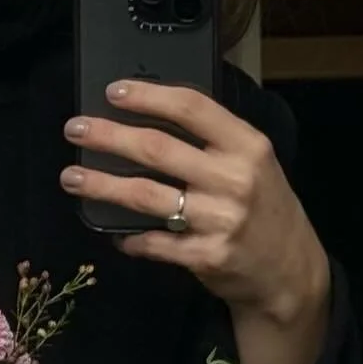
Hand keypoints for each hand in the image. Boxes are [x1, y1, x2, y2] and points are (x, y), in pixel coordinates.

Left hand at [61, 81, 331, 363]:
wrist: (290, 271)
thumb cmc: (264, 207)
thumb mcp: (254, 163)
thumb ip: (214, 140)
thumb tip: (151, 114)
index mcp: (247, 146)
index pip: (192, 108)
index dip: (148, 96)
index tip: (114, 92)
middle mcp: (235, 179)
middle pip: (157, 148)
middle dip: (108, 136)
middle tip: (75, 129)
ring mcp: (220, 220)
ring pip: (145, 195)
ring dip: (101, 185)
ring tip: (71, 177)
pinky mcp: (206, 256)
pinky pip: (154, 243)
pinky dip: (128, 237)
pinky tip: (112, 232)